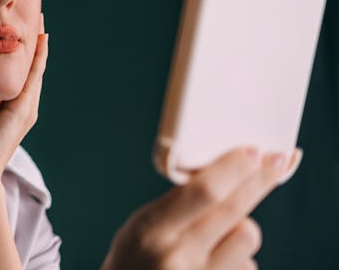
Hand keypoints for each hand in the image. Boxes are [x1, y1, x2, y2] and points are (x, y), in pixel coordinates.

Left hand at [0, 13, 47, 183]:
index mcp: (11, 114)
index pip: (20, 79)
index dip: (22, 57)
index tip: (21, 36)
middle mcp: (23, 110)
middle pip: (32, 70)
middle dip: (33, 45)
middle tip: (36, 18)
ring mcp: (25, 110)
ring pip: (35, 69)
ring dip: (39, 44)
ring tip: (40, 21)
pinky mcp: (22, 109)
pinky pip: (33, 76)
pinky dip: (38, 56)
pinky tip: (41, 38)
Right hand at [101, 147, 291, 269]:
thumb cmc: (132, 261)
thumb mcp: (140, 225)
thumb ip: (176, 206)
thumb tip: (224, 177)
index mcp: (152, 231)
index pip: (203, 192)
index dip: (233, 169)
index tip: (252, 151)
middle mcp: (177, 257)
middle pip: (235, 212)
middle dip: (259, 181)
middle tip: (276, 160)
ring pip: (247, 237)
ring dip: (241, 229)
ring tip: (218, 236)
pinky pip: (248, 266)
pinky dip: (238, 260)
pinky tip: (215, 264)